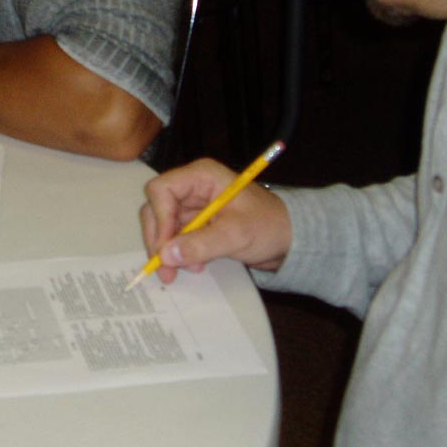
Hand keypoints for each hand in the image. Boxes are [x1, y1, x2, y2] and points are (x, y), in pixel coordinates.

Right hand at [139, 157, 291, 283]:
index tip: (166, 247)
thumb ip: (201, 244)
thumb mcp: (236, 235)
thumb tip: (166, 255)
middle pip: (156, 208)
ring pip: (163, 225)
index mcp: (202, 176)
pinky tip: (195, 265)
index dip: (159, 217)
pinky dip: (179, 253)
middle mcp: (193, 187)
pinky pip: (175, 236)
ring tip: (187, 269)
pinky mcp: (196, 223)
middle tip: (165, 269)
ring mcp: (193, 205)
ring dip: (169, 250)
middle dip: (160, 239)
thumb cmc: (269, 227)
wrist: (289, 240)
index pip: (162, 189)